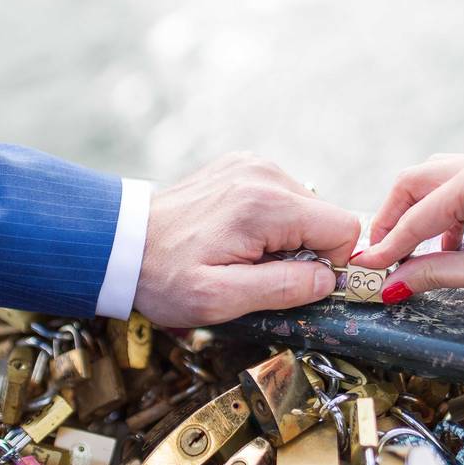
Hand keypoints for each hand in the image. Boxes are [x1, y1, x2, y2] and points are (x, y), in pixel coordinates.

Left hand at [134, 153, 360, 326]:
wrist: (120, 243)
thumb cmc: (164, 276)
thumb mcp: (220, 299)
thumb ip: (282, 289)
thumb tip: (328, 279)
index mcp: (265, 204)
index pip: (343, 228)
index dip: (332, 264)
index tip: (298, 282)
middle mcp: (264, 174)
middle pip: (325, 217)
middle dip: (307, 252)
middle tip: (261, 272)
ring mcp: (253, 165)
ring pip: (306, 208)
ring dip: (288, 238)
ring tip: (245, 255)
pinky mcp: (242, 166)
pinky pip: (283, 197)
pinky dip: (271, 223)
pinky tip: (237, 237)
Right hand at [352, 149, 463, 313]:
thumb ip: (435, 273)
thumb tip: (391, 284)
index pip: (418, 214)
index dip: (387, 245)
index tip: (362, 268)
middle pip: (418, 180)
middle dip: (394, 217)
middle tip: (378, 254)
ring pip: (440, 179)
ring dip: (419, 212)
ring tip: (409, 253)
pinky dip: (447, 213)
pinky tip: (449, 246)